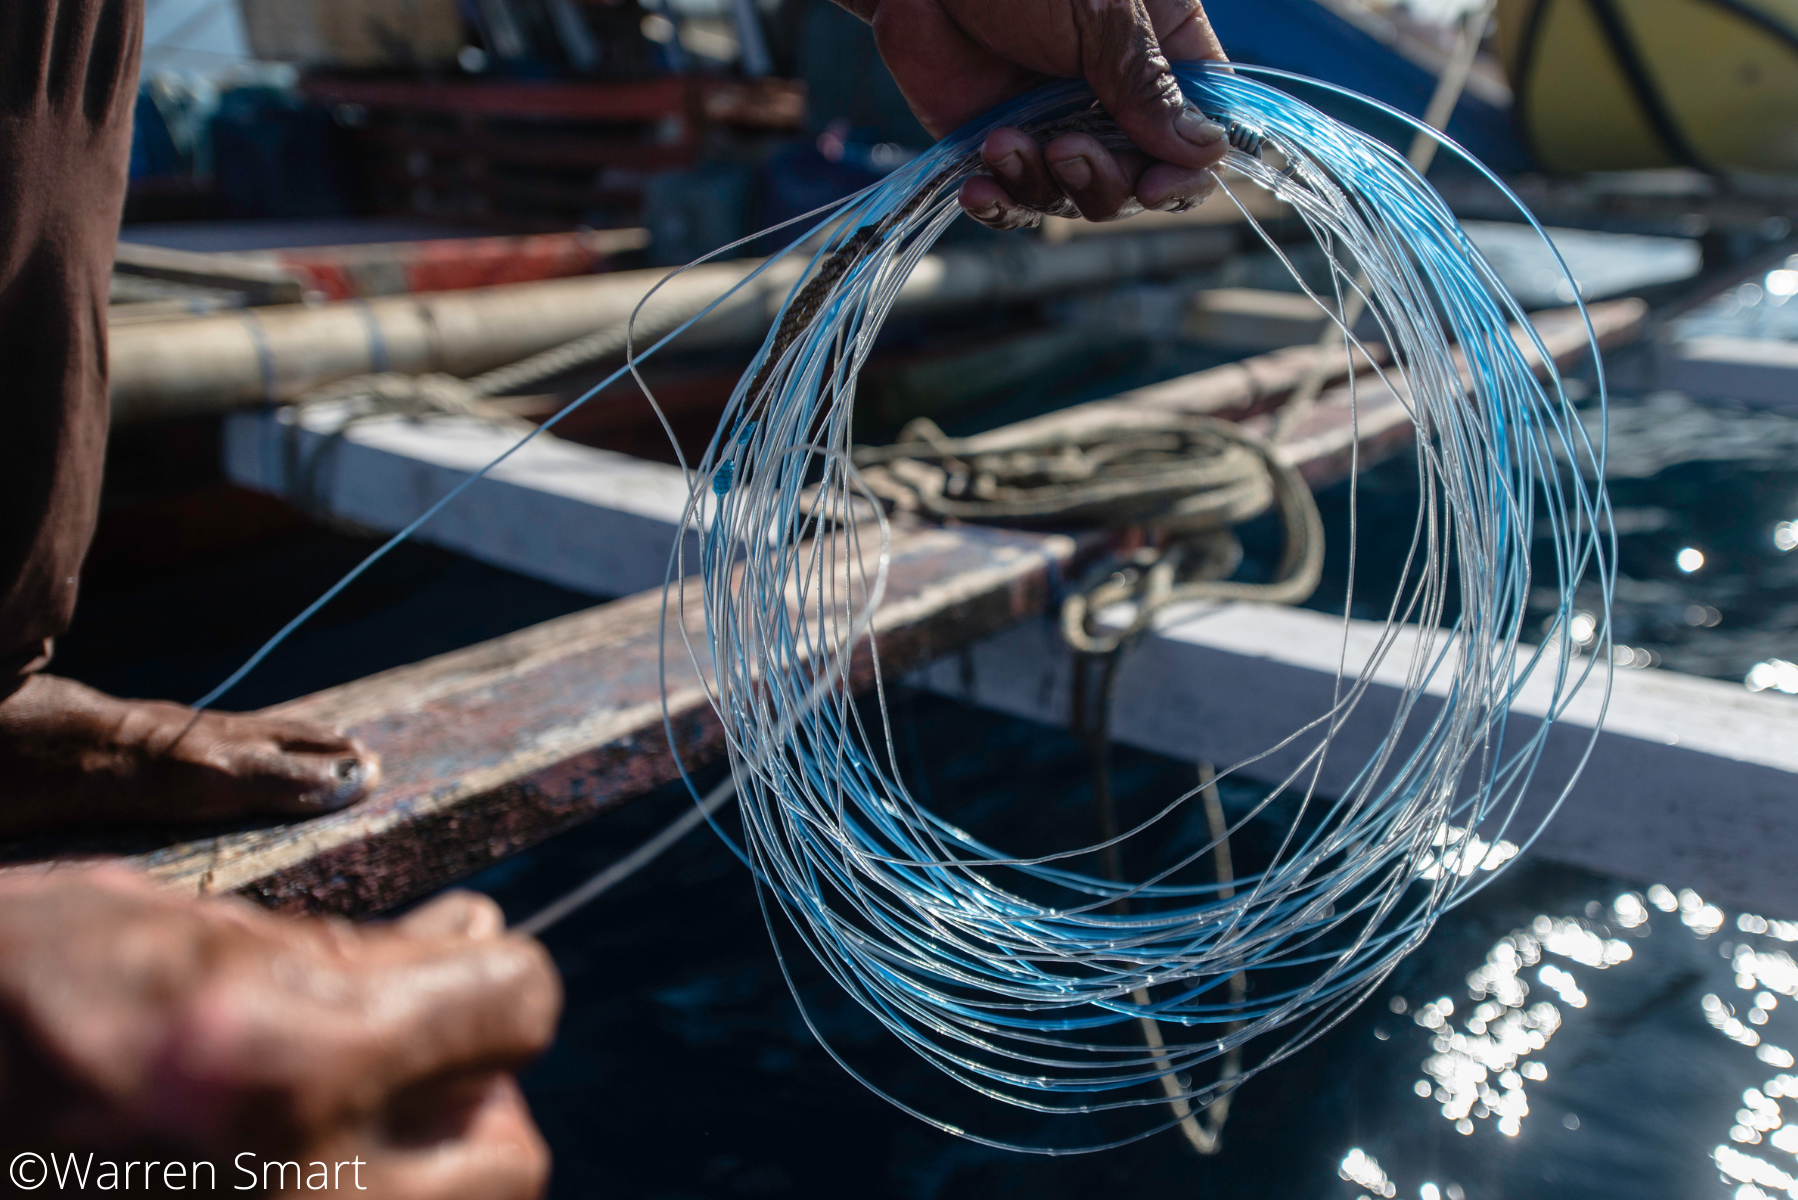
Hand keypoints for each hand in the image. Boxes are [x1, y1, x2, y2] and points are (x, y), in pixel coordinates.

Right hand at [0, 868, 559, 1198]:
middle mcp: (308, 1179)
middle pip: (510, 1154)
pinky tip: (285, 1167)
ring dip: (427, 1166)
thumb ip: (356, 945)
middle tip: (401, 1064)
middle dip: (473, 1099)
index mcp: (296, 1058)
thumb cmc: (16, 990)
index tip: (460, 971)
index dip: (496, 977)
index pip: (517, 1007)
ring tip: (337, 1124)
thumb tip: (478, 935)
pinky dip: (360, 1197)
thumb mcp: (185, 932)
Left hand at [865, 0, 1230, 226]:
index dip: (1185, 173)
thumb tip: (1204, 151)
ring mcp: (1052, 122)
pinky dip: (1000, 207)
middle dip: (1104, 182)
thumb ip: (1146, 84)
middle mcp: (1111, 96)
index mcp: (1159, 53)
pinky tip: (980, 188)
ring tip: (1004, 143)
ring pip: (1074, 197)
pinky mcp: (995, 143)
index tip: (1155, 188)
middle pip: (1135, 180)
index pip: (1196, 133)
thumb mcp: (1102, 11)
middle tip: (1064, 150)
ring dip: (1043, 186)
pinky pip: (1013, 202)